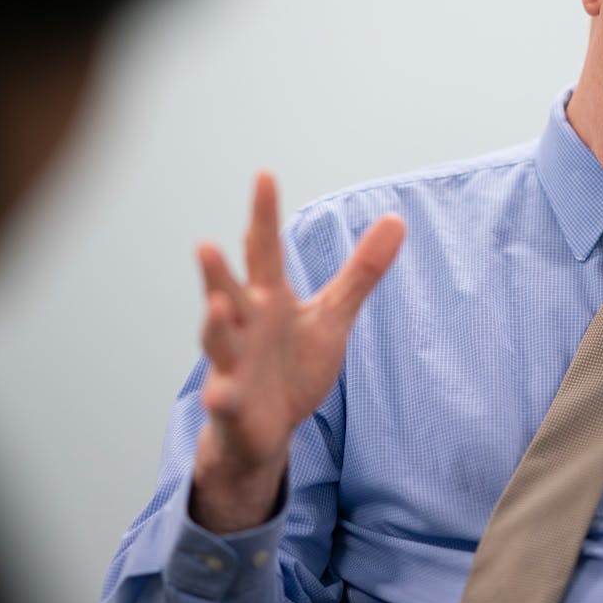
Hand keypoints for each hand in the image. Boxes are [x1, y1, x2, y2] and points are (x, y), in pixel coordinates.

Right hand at [190, 171, 404, 532]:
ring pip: (219, 340)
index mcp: (269, 298)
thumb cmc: (294, 363)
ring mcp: (233, 363)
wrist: (270, 427)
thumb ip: (361, 271)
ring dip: (216, 324)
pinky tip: (217, 395)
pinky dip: (221, 395)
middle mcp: (245, 324)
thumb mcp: (333, 315)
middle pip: (230, 290)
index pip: (264, 249)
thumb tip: (397, 219)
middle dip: (217, 271)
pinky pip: (224, 399)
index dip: (264, 214)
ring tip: (218, 304)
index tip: (264, 175)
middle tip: (206, 244)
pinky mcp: (232, 403)